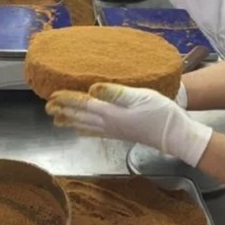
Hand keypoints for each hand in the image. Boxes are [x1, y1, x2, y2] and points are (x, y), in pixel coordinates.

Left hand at [46, 84, 212, 167]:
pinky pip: (96, 132)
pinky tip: (81, 130)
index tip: (53, 95)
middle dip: (63, 111)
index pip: (84, 105)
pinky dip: (85, 130)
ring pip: (86, 126)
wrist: (177, 135)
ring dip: (70, 121)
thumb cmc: (162, 114)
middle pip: (81, 117)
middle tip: (46, 107)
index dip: (67, 99)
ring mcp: (115, 131)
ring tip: (56, 119)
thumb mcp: (141, 97)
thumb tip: (92, 88)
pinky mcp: (121, 134)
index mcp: (112, 113)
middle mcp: (109, 124)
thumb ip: (116, 93)